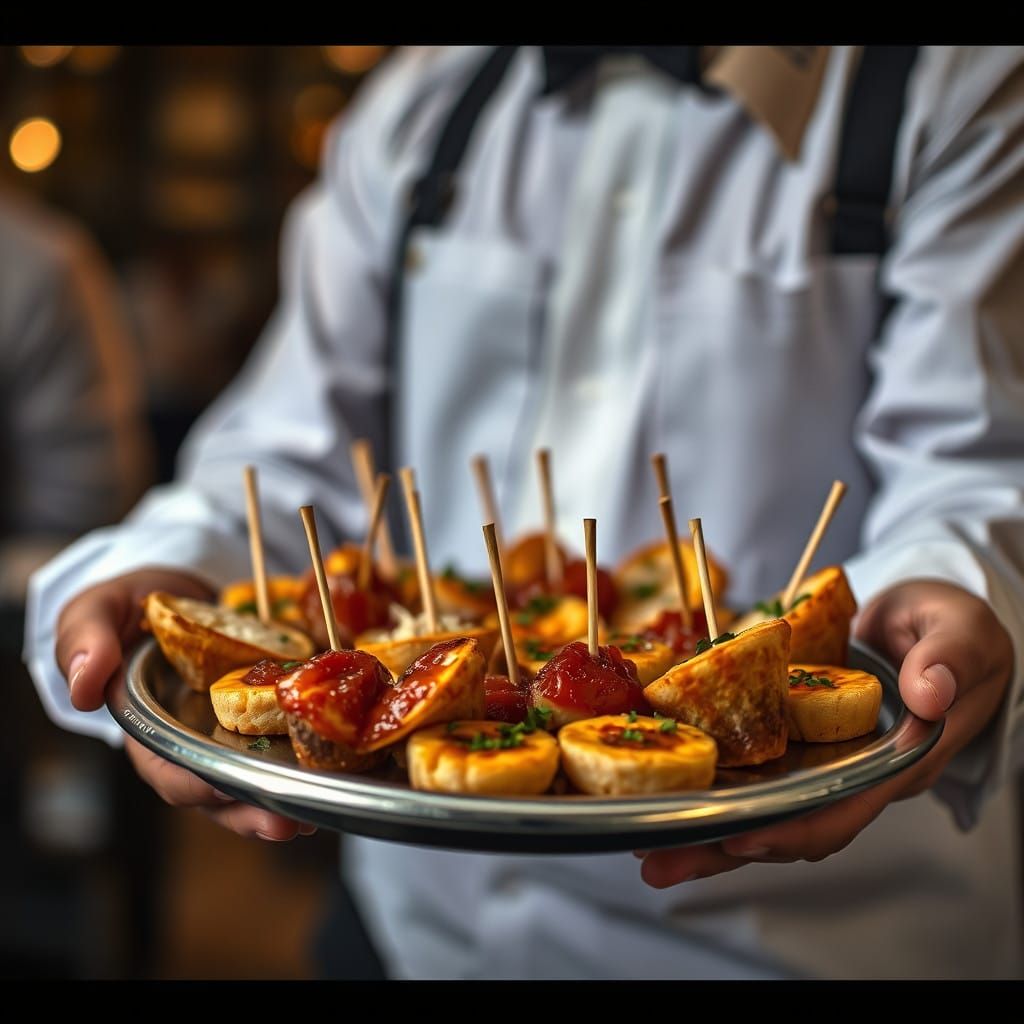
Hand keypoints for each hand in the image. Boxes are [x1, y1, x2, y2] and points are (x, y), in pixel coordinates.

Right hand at [56, 569, 312, 840]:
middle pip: (220, 792)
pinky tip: (339, 766)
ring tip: (320, 813)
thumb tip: (82, 690)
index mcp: (147, 732)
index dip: (196, 788)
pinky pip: (286, 741)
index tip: (225, 793)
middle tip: (288, 824)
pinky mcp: (264, 712)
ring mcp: (231, 733)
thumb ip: (85, 645)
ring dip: (286, 799)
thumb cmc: (125, 607)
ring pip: (256, 778)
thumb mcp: (96, 614)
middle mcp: (192, 743)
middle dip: (251, 813)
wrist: (173, 584)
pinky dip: (310, 756)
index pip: (168, 773)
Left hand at [638, 579, 1013, 886]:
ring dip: (706, 830)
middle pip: (789, 825)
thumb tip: (928, 693)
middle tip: (660, 861)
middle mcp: (855, 774)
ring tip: (646, 846)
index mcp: (901, 761)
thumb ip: (949, 660)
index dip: (793, 829)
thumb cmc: (950, 632)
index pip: (846, 808)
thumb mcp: (961, 634)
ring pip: (763, 808)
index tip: (740, 836)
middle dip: (725, 847)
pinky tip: (664, 792)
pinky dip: (709, 786)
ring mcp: (822, 762)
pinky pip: (751, 773)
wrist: (929, 626)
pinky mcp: (795, 742)